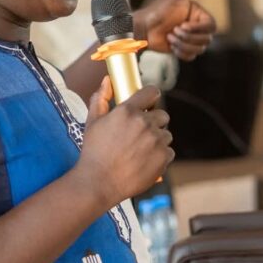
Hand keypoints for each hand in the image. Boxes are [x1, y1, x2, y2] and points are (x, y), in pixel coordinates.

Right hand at [74, 77, 174, 206]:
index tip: (148, 104)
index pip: (151, 92)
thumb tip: (107, 80)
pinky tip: (144, 161)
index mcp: (128, 111)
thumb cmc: (94, 152)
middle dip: (154, 122)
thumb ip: (101, 98)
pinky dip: (160, 156)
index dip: (151, 97)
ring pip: (166, 134)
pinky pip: (169, 151)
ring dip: (157, 140)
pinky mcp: (163, 157)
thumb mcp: (92, 122)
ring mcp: (156, 141)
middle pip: (162, 114)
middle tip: (140, 134)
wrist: (99, 182)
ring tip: (140, 151)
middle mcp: (144, 123)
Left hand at [133, 0, 215, 60]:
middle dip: (188, 38)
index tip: (183, 26)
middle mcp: (196, 26)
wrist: (143, 29)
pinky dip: (181, 53)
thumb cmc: (157, 11)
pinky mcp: (183, 49)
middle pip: (207, 39)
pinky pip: (191, 56)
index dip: (199, 29)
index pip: (211, 26)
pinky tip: (170, 45)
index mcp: (198, 14)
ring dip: (183, 45)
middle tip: (173, 31)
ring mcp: (190, 38)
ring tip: (170, 37)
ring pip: (200, 49)